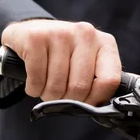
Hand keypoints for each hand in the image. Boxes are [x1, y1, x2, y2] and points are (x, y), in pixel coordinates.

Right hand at [1, 19, 121, 103]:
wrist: (30, 31)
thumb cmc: (63, 55)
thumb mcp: (88, 64)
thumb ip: (99, 82)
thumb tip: (96, 108)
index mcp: (105, 43)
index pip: (109, 81)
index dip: (95, 100)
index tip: (85, 103)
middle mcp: (86, 33)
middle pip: (80, 87)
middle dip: (67, 101)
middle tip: (61, 95)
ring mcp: (60, 33)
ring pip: (56, 86)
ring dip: (48, 96)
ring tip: (46, 86)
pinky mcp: (36, 37)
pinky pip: (36, 80)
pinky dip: (33, 88)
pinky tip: (34, 80)